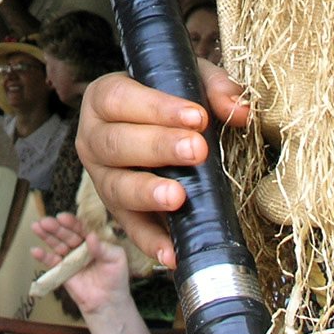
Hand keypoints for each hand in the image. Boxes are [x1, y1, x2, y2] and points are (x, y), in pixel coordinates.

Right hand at [30, 211, 129, 315]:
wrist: (108, 302)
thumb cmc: (116, 278)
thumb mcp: (116, 259)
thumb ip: (103, 248)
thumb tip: (90, 236)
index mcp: (93, 240)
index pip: (81, 228)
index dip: (71, 222)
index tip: (63, 217)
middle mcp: (80, 246)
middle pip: (66, 234)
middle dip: (55, 227)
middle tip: (46, 221)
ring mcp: (70, 258)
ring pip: (57, 244)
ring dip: (46, 236)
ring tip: (36, 226)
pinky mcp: (62, 271)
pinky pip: (52, 263)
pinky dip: (43, 257)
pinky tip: (35, 250)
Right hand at [75, 63, 248, 268]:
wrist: (154, 125)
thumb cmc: (170, 97)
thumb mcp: (190, 80)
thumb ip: (214, 87)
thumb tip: (239, 110)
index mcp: (103, 98)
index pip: (121, 100)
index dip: (157, 108)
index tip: (196, 116)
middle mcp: (93, 139)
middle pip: (116, 143)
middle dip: (158, 147)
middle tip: (197, 150)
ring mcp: (102, 179)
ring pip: (117, 187)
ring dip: (148, 193)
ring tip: (179, 197)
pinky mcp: (118, 212)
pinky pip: (132, 229)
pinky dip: (152, 242)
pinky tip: (173, 253)